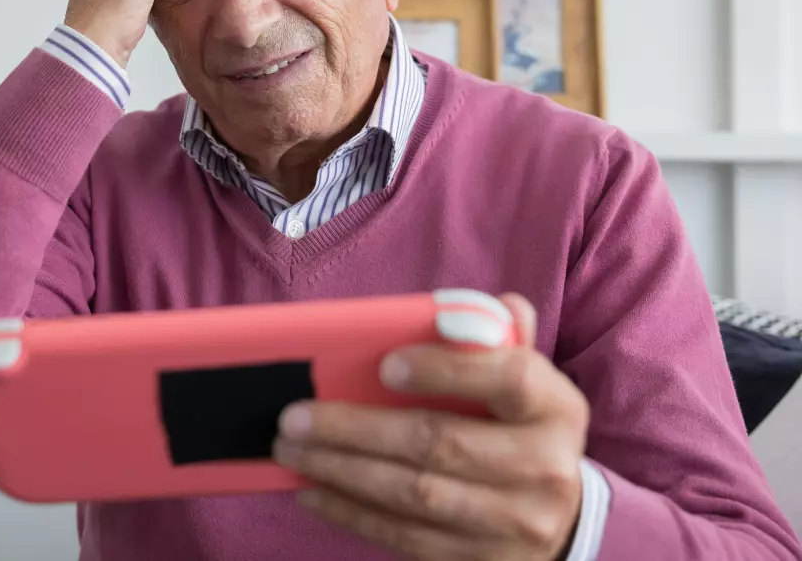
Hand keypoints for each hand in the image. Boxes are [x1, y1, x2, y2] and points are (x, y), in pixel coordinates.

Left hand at [273, 294, 587, 560]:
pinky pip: (406, 539)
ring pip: (415, 495)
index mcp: (554, 406)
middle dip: (357, 429)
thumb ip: (490, 335)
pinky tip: (313, 491)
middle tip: (296, 415)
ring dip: (341, 471)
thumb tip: (452, 310)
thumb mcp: (521, 376)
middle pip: (441, 444)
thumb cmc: (518, 424)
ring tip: (292, 449)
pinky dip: (352, 514)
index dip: (446, 370)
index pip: (508, 379)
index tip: (385, 364)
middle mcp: (545, 468)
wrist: (557, 514)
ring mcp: (517, 523)